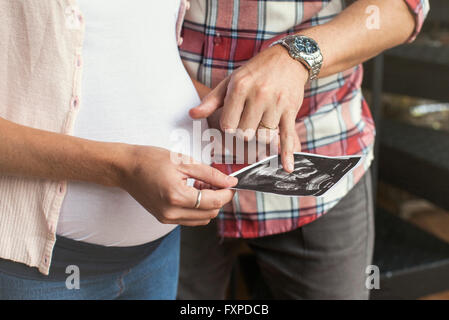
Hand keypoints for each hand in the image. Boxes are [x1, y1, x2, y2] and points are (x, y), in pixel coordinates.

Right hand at [119, 145, 237, 225]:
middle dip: (218, 198)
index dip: (227, 193)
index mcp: (177, 196)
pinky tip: (192, 191)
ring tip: (200, 185)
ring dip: (208, 204)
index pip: (213, 202)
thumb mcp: (184, 161)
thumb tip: (230, 181)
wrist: (125, 168)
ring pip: (202, 219)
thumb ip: (210, 174)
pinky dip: (197, 207)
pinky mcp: (164, 219)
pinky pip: (190, 218)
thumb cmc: (150, 160)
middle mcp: (171, 212)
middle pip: (210, 214)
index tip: (231, 183)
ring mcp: (167, 218)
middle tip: (213, 180)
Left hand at [189, 45, 307, 171]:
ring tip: (261, 128)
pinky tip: (287, 167)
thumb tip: (192, 114)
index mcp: (240, 87)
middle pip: (246, 133)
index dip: (229, 129)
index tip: (233, 124)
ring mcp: (276, 103)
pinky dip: (287, 153)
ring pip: (264, 137)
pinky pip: (287, 135)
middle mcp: (258, 95)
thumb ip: (211, 101)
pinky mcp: (291, 110)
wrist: (288, 59)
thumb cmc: (255, 72)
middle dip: (244, 135)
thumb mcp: (230, 82)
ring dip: (261, 139)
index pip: (228, 124)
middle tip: (248, 125)